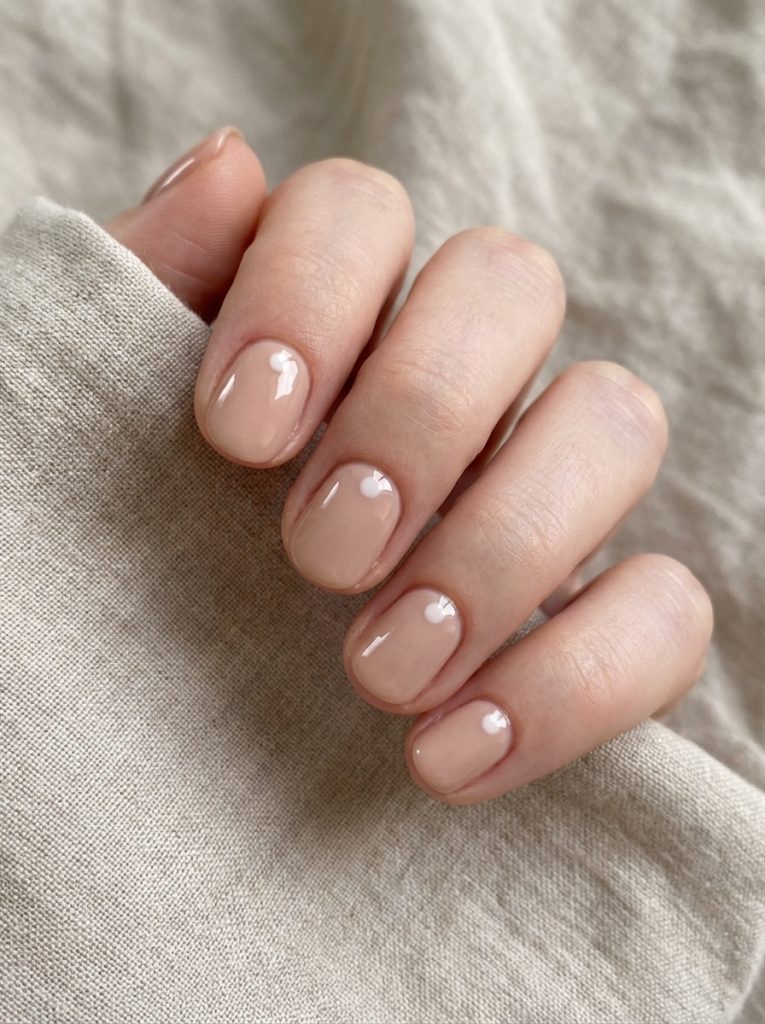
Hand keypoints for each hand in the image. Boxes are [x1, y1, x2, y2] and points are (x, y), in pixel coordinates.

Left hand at [108, 127, 712, 804]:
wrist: (176, 719)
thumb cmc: (140, 554)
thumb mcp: (112, 422)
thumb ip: (152, 290)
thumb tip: (229, 169)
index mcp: (336, 313)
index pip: (361, 210)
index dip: (309, 296)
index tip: (239, 435)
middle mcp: (460, 378)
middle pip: (512, 287)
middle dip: (417, 417)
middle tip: (320, 553)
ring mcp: (544, 490)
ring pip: (616, 425)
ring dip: (504, 547)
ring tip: (382, 671)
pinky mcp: (603, 617)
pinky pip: (666, 612)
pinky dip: (573, 684)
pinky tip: (448, 753)